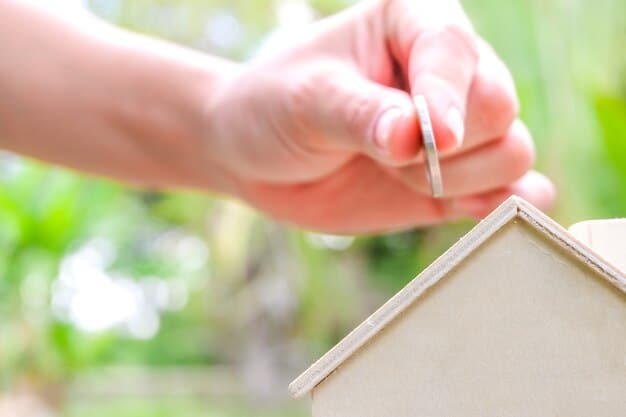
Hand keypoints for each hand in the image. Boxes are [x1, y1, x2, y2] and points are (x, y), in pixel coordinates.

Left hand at [208, 0, 554, 232]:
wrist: (260, 159)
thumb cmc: (275, 107)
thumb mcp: (307, 100)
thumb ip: (361, 114)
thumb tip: (416, 138)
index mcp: (414, 25)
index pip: (456, 55)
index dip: (444, 99)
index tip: (426, 140)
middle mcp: (446, 73)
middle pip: (497, 107)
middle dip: (443, 148)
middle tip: (383, 155)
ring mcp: (456, 128)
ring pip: (511, 152)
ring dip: (457, 179)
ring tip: (393, 172)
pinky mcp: (457, 178)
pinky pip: (514, 189)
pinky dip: (503, 204)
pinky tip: (470, 207)